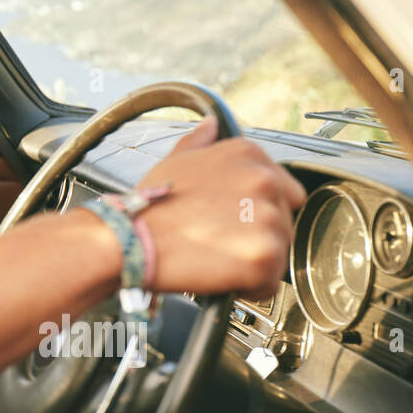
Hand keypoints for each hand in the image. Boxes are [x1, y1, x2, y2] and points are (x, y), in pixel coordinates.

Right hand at [133, 117, 305, 299]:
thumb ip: (201, 142)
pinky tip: (219, 277)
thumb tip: (212, 124)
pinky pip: (270, 282)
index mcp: (247, 154)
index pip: (283, 188)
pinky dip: (249, 287)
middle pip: (284, 221)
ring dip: (253, 262)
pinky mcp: (263, 255)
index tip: (233, 219)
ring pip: (279, 252)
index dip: (257, 209)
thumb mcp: (174, 161)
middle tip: (219, 242)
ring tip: (214, 259)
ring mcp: (266, 218)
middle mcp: (263, 180)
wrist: (128, 240)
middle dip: (258, 235)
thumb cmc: (148, 205)